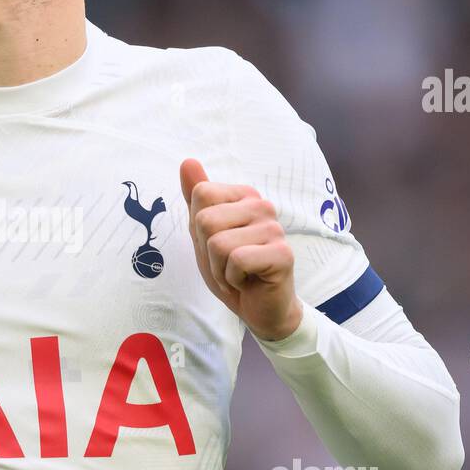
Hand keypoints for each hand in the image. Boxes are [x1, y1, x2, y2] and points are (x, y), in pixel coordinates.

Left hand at [180, 158, 302, 340]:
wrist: (260, 308)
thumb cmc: (232, 269)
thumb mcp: (205, 233)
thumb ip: (196, 198)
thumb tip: (187, 161)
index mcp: (244, 196)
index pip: (200, 195)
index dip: (198, 229)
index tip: (217, 245)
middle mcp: (262, 206)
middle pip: (205, 220)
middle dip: (208, 252)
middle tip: (227, 263)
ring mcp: (274, 228)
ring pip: (218, 243)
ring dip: (220, 269)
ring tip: (238, 273)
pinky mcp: (282, 253)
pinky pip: (236, 260)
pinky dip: (233, 279)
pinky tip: (249, 281)